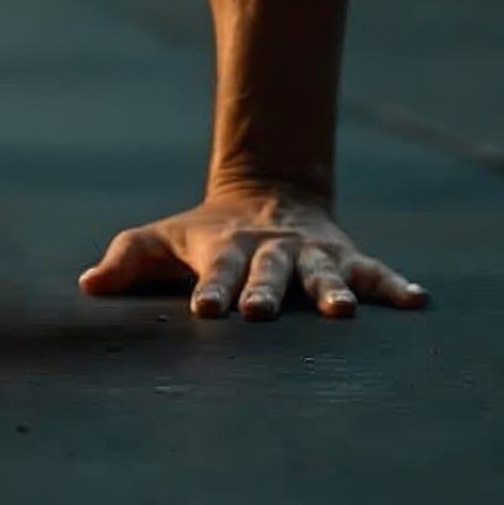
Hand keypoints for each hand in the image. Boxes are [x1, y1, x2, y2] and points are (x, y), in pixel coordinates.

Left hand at [77, 186, 430, 319]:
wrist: (266, 191)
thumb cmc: (204, 232)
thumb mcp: (163, 239)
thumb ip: (128, 260)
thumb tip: (86, 286)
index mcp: (222, 248)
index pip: (214, 269)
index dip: (210, 289)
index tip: (206, 310)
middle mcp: (268, 251)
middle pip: (266, 271)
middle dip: (264, 292)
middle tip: (261, 312)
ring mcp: (309, 254)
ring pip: (322, 273)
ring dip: (331, 291)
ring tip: (343, 313)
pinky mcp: (344, 256)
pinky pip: (373, 271)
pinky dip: (394, 286)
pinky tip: (417, 301)